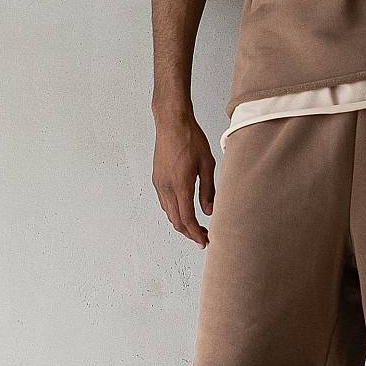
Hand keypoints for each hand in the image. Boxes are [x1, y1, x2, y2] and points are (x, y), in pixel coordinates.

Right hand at [152, 111, 216, 246]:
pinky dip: (174, 212)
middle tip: (203, 237)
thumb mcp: (207, 164)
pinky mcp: (157, 179)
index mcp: (181, 184)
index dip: (196, 234)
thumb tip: (209, 211)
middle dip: (189, 232)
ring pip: (168, 213)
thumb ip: (208, 190)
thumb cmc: (191, 138)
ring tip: (196, 226)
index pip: (187, 218)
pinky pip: (164, 202)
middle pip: (176, 220)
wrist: (172, 122)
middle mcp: (166, 187)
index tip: (204, 242)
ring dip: (181, 223)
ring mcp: (159, 183)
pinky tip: (185, 209)